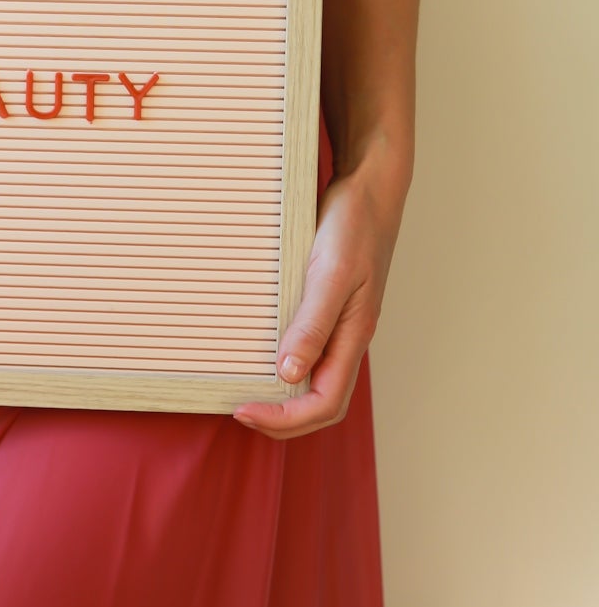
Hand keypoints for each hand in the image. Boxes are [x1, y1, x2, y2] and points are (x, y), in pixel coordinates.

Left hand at [232, 157, 404, 439]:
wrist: (369, 187)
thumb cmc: (355, 226)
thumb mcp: (332, 274)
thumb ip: (313, 323)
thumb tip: (289, 372)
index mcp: (354, 336)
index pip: (324, 403)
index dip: (285, 418)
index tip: (243, 411)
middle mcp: (348, 337)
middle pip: (321, 401)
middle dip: (283, 419)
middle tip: (239, 411)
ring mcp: (339, 322)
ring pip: (315, 379)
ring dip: (284, 397)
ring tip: (245, 392)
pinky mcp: (327, 305)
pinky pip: (308, 348)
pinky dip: (283, 363)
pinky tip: (257, 353)